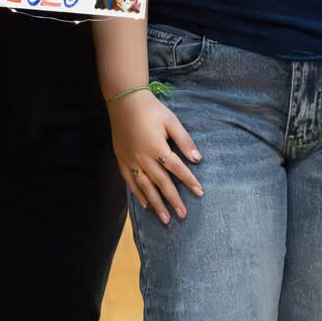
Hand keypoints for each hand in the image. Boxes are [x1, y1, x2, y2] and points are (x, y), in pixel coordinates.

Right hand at [109, 90, 203, 222]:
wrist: (124, 101)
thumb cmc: (151, 109)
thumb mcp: (171, 121)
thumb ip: (184, 141)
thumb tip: (197, 159)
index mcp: (157, 147)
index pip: (176, 169)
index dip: (189, 181)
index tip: (200, 193)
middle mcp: (143, 158)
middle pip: (161, 183)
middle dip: (173, 200)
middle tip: (183, 215)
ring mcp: (131, 161)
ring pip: (145, 187)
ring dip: (156, 204)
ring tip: (165, 218)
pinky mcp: (121, 161)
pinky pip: (130, 182)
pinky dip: (138, 195)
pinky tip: (146, 205)